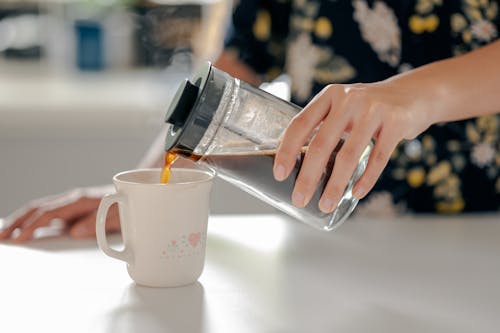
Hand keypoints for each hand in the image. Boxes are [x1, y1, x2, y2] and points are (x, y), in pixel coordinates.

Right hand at [0, 186, 119, 242]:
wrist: (134, 191)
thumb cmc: (128, 205)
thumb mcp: (118, 217)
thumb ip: (99, 222)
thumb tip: (75, 232)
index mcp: (81, 201)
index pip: (49, 213)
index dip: (32, 225)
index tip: (19, 238)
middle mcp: (72, 200)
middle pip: (37, 209)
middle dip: (17, 222)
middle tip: (1, 236)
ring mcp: (70, 204)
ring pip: (38, 210)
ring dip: (19, 221)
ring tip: (3, 234)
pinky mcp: (71, 210)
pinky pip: (46, 214)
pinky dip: (30, 221)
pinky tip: (21, 230)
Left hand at [273, 80, 433, 212]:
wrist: (414, 94)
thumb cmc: (370, 108)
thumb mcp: (343, 107)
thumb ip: (324, 127)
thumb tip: (298, 163)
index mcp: (329, 96)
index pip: (300, 124)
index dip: (287, 150)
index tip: (280, 174)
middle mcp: (348, 100)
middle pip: (321, 144)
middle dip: (308, 176)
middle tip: (299, 198)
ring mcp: (373, 110)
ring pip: (348, 155)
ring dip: (335, 185)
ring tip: (326, 204)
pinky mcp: (395, 123)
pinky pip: (378, 158)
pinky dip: (366, 180)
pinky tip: (356, 194)